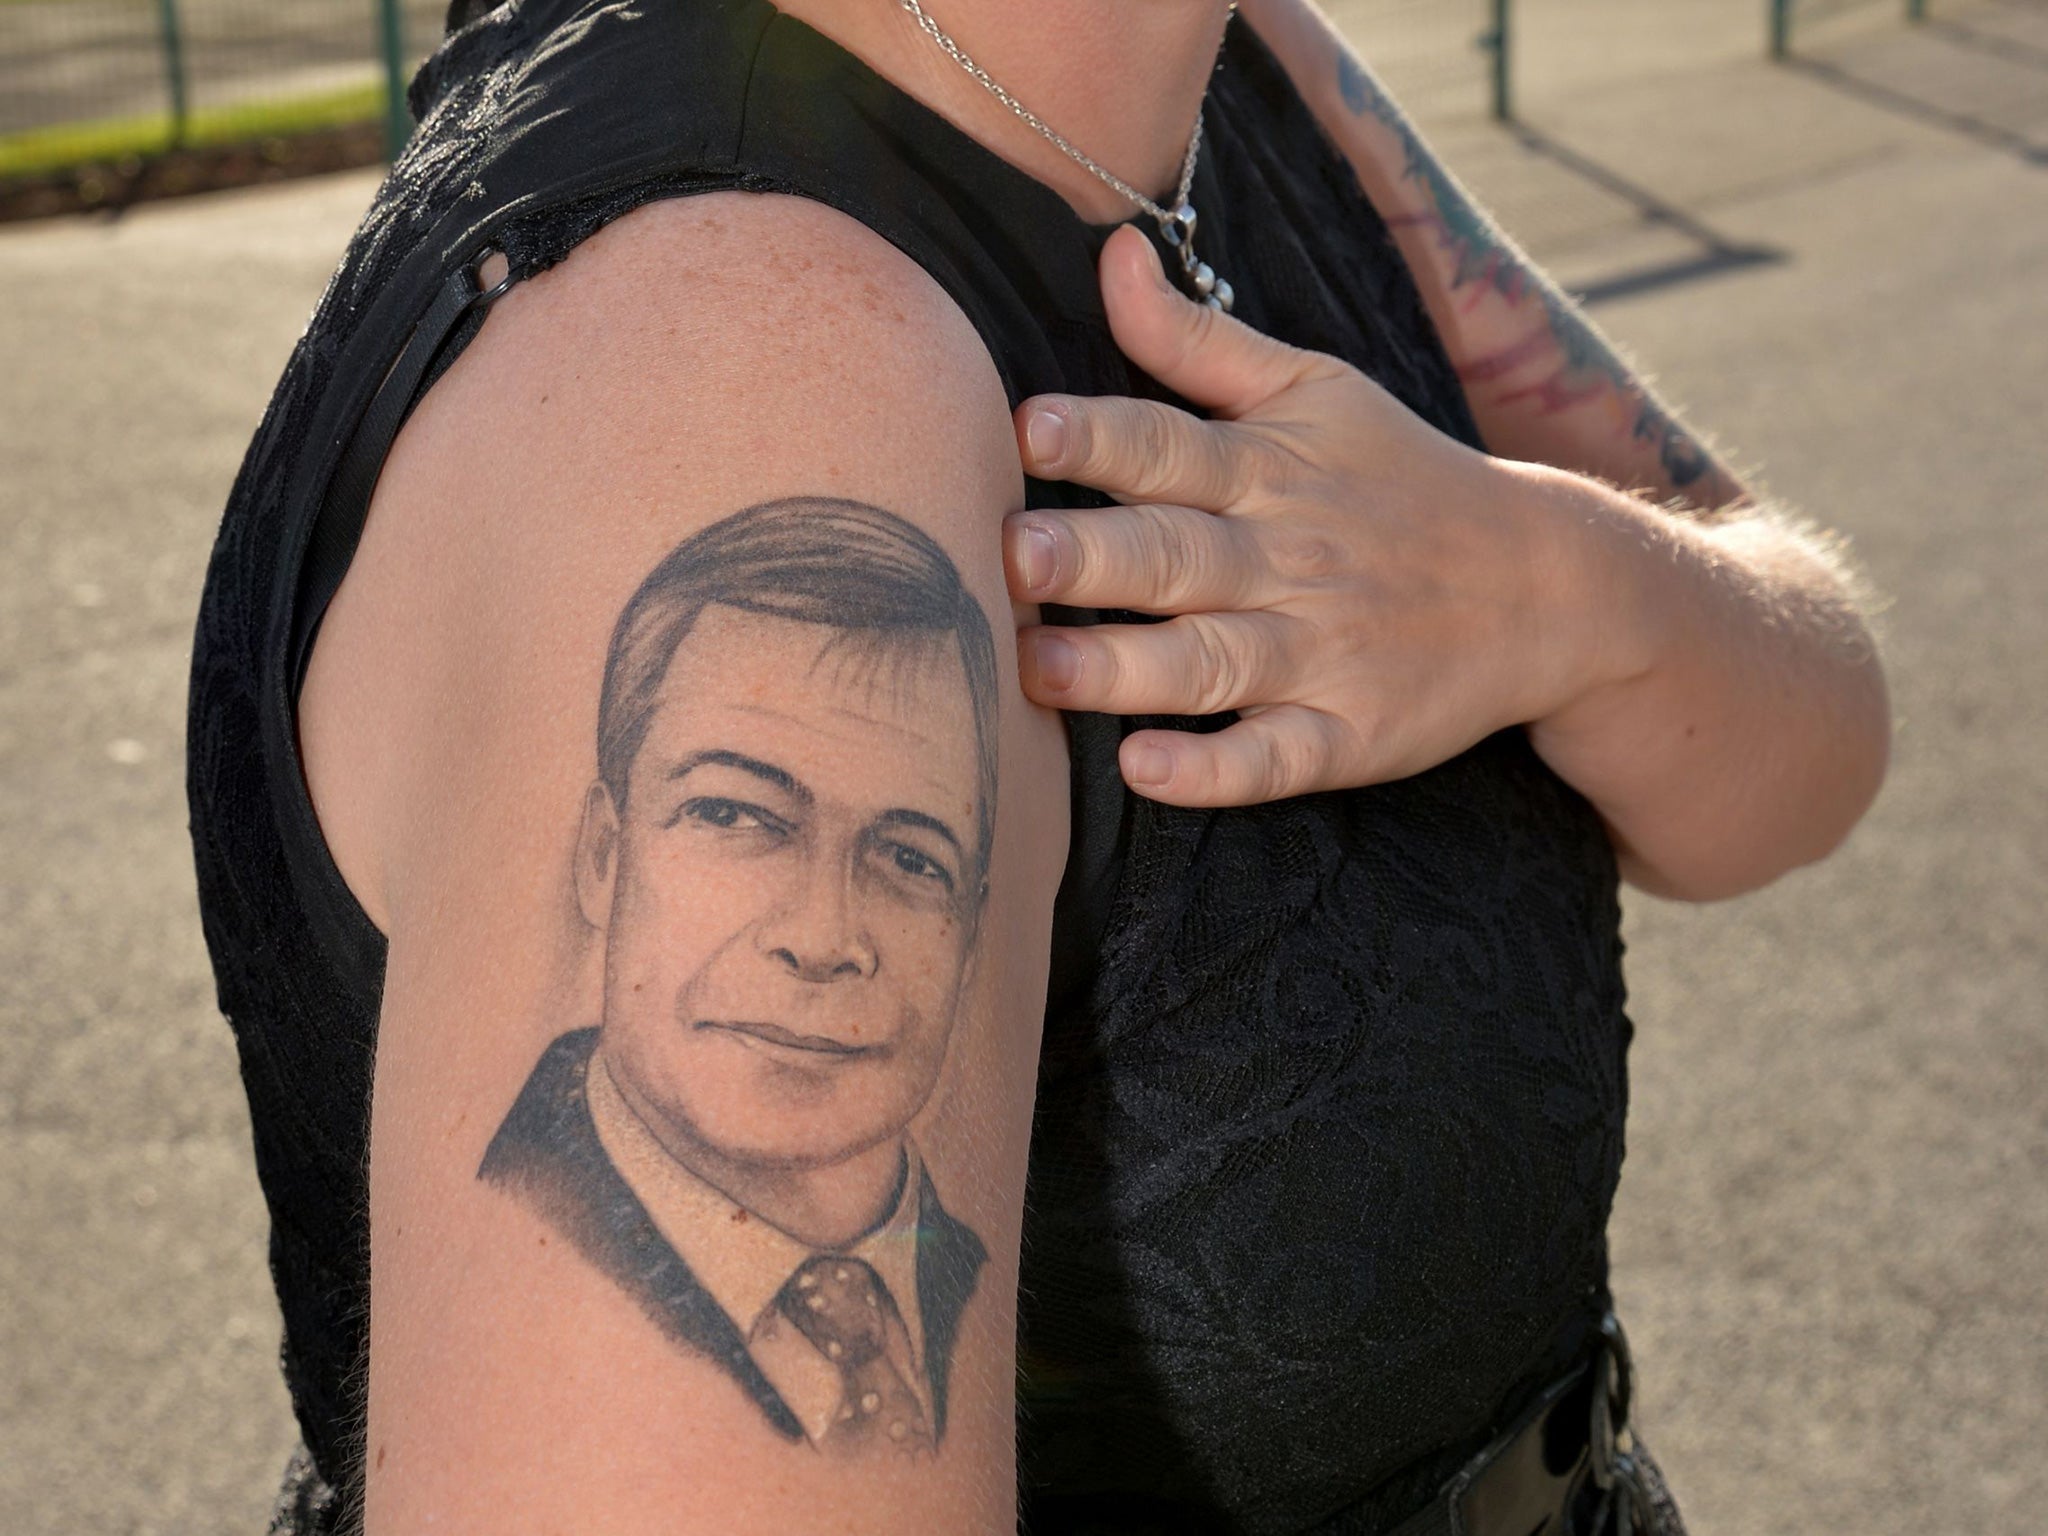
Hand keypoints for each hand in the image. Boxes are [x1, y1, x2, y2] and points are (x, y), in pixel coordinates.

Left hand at [1005, 224, 1648, 806]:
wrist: (1551, 585)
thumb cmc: (1402, 479)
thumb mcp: (1316, 388)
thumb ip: (1198, 340)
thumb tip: (1111, 256)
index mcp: (1269, 469)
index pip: (1169, 444)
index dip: (1099, 437)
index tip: (1029, 428)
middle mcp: (1288, 559)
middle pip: (1175, 556)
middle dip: (1091, 556)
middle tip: (1010, 555)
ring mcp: (1321, 653)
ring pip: (1207, 662)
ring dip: (1122, 668)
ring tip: (1038, 667)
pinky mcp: (1350, 734)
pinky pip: (1274, 760)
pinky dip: (1213, 769)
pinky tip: (1147, 767)